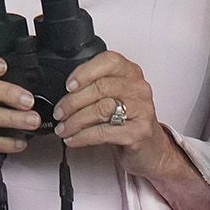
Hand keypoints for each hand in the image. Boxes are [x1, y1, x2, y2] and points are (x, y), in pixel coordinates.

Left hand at [52, 51, 181, 179]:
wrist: (150, 148)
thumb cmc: (128, 120)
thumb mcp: (115, 96)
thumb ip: (96, 87)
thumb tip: (66, 93)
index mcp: (131, 73)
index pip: (109, 61)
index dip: (85, 71)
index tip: (69, 86)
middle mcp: (139, 88)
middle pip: (100, 88)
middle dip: (72, 102)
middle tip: (59, 113)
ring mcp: (142, 110)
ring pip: (100, 109)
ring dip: (75, 121)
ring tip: (63, 129)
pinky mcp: (138, 132)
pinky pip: (103, 132)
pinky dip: (82, 137)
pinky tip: (73, 139)